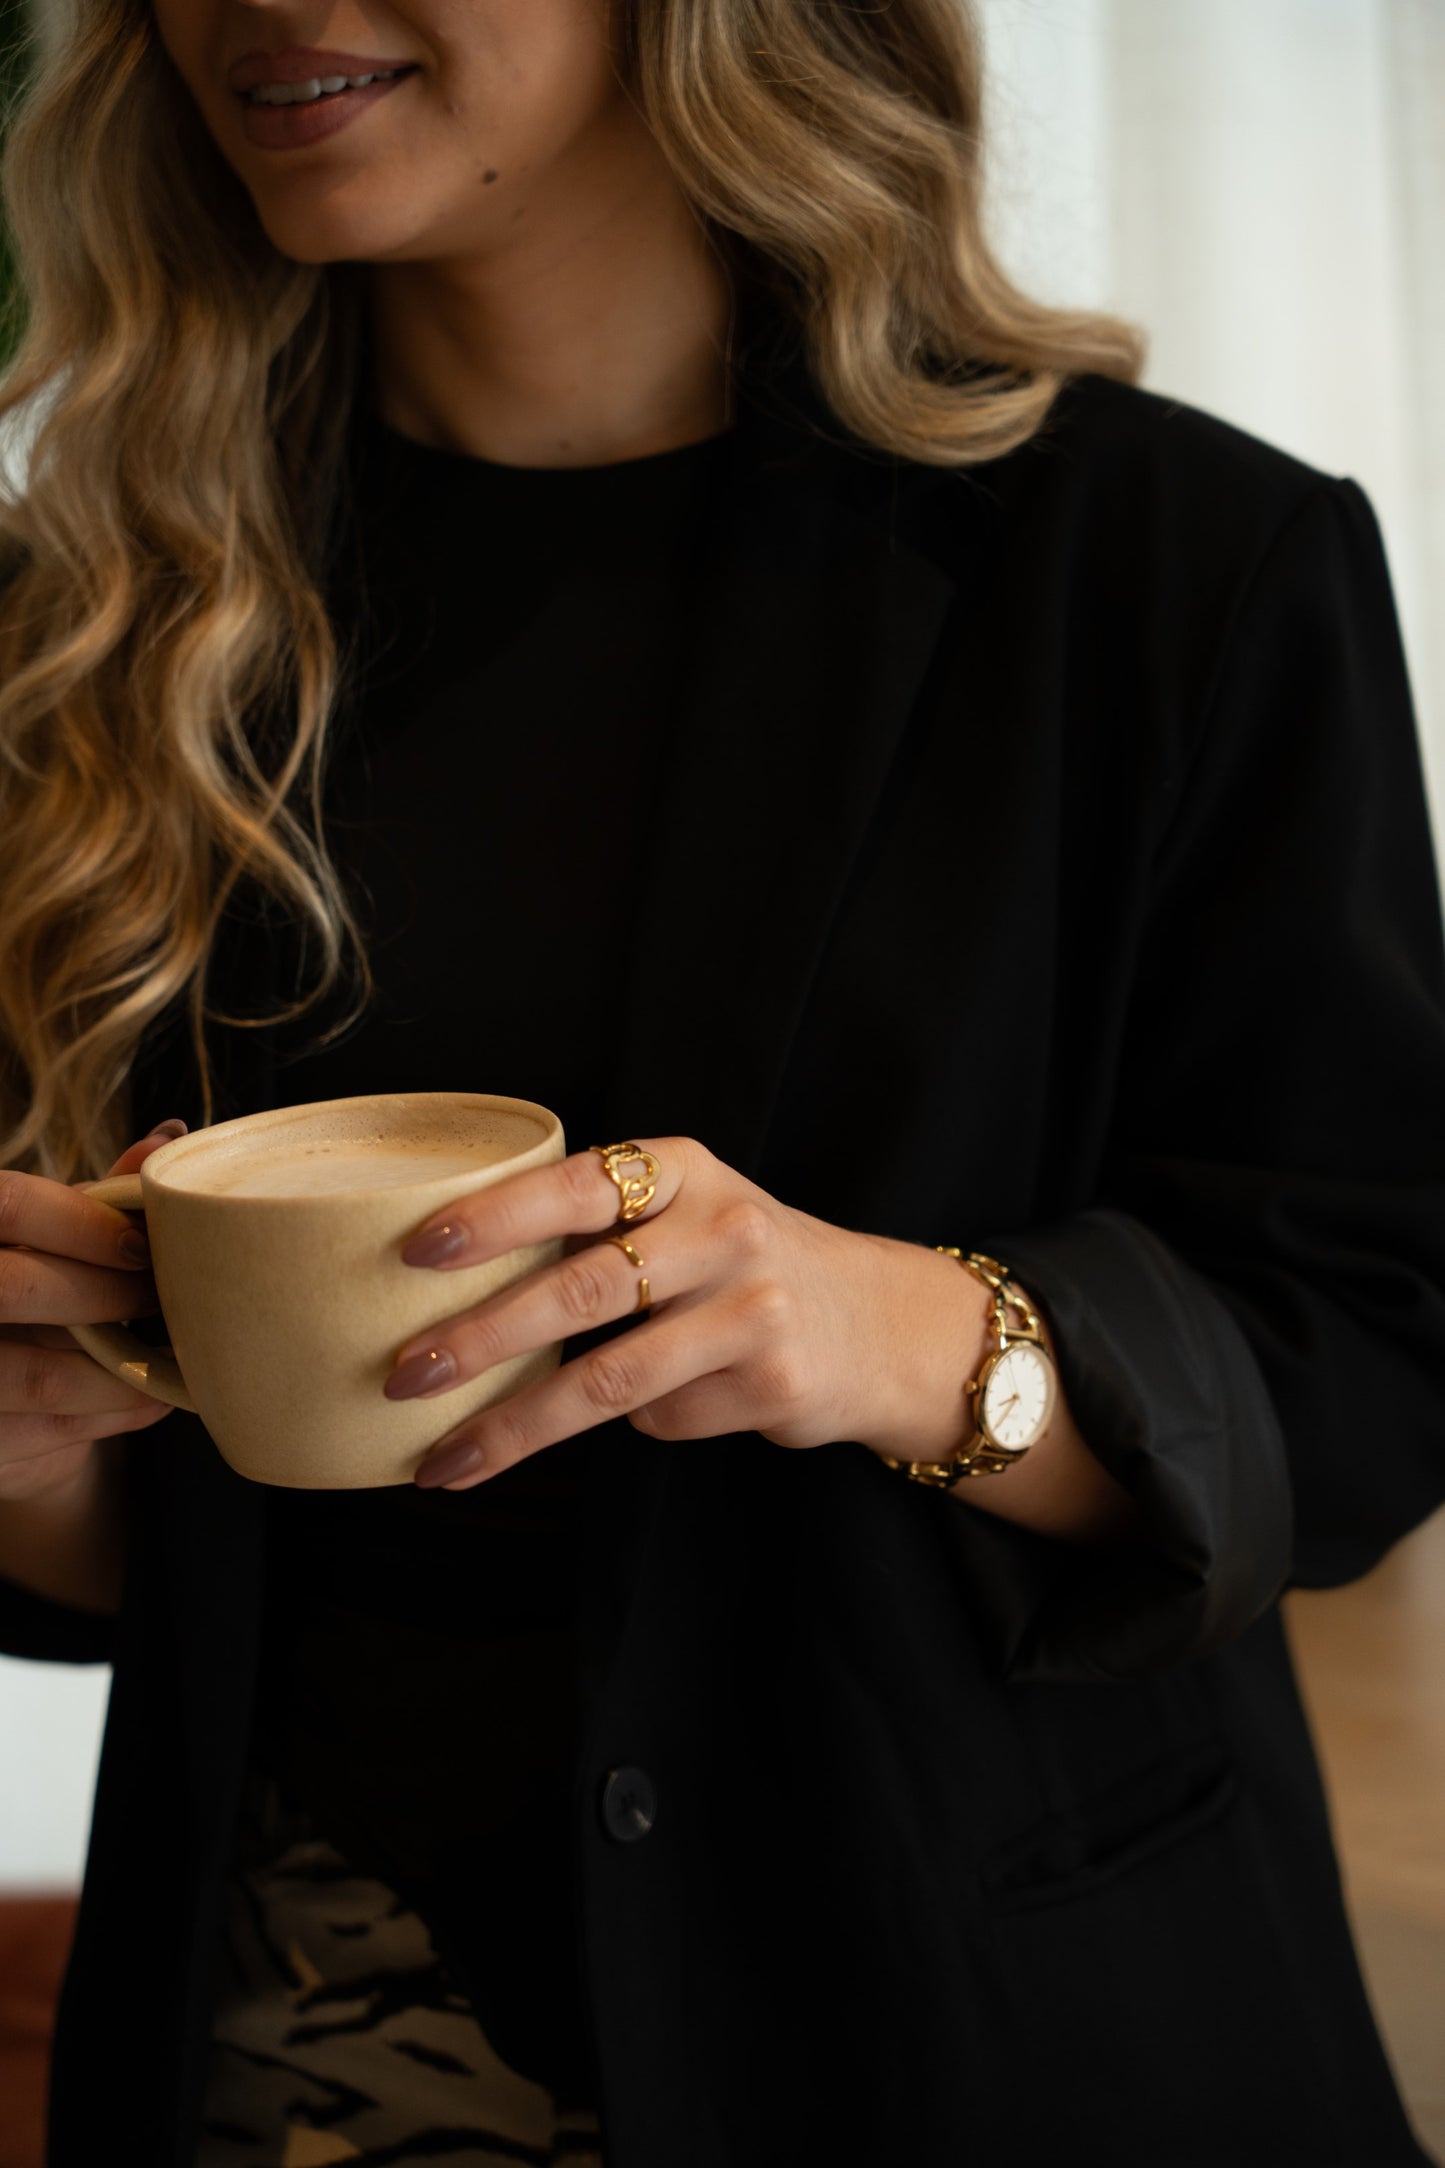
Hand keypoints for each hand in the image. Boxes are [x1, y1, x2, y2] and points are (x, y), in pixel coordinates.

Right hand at [0, 1121, 186, 1503]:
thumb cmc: (31, 1297)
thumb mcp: (52, 1242)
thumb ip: (98, 1198)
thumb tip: (171, 1135)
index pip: (5, 1205)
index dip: (79, 1224)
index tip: (142, 1248)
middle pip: (13, 1287)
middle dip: (104, 1296)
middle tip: (162, 1302)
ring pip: (40, 1373)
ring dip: (123, 1370)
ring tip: (176, 1359)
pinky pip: (47, 1430)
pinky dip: (113, 1413)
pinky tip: (151, 1400)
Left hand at [385, 1136, 916, 1490]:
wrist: (876, 1321)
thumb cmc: (739, 1262)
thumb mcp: (684, 1211)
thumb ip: (599, 1227)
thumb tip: (450, 1283)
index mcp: (684, 1170)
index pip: (573, 1187)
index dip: (492, 1220)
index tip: (416, 1252)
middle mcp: (724, 1228)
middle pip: (581, 1289)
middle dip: (480, 1338)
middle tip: (405, 1374)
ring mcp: (754, 1307)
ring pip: (608, 1379)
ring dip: (515, 1425)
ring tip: (446, 1458)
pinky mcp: (772, 1382)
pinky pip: (661, 1418)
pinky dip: (637, 1424)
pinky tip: (654, 1413)